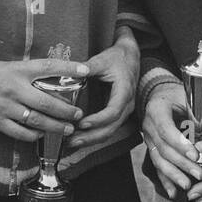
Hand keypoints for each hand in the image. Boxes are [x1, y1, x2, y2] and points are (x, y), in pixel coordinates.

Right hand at [0, 57, 89, 141]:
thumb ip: (26, 73)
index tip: (85, 70)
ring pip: (37, 120)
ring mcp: (6, 107)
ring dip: (55, 126)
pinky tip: (41, 134)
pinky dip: (34, 135)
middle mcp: (14, 88)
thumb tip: (50, 78)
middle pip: (47, 102)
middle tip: (78, 114)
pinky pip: (21, 132)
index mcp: (17, 70)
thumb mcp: (6, 66)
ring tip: (67, 128)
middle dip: (67, 110)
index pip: (48, 67)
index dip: (68, 69)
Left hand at [67, 32, 139, 151]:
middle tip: (72, 141)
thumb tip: (75, 70)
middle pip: (111, 127)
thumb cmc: (117, 58)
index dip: (98, 120)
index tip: (82, 123)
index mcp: (124, 91)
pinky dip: (94, 134)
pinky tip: (79, 137)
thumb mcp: (103, 59)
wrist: (130, 58)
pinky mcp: (117, 113)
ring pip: (109, 131)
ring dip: (91, 139)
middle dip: (91, 137)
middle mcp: (126, 105)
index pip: (113, 111)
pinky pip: (108, 128)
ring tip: (71, 143)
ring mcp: (123, 111)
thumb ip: (90, 66)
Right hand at [141, 82, 201, 197]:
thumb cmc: (177, 96)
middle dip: (182, 164)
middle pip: (163, 148)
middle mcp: (148, 125)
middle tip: (199, 174)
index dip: (180, 144)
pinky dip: (165, 180)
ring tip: (187, 186)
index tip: (195, 155)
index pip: (166, 129)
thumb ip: (198, 119)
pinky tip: (173, 192)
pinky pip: (157, 166)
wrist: (160, 95)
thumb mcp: (187, 99)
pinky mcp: (151, 149)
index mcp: (156, 110)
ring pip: (158, 160)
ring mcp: (147, 138)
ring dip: (174, 175)